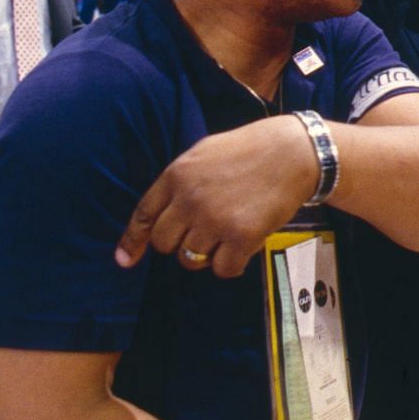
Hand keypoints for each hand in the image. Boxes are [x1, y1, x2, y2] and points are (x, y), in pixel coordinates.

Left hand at [114, 116, 317, 277]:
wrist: (293, 151)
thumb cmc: (249, 150)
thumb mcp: (204, 153)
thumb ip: (179, 182)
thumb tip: (158, 217)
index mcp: (177, 175)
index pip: (143, 216)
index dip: (132, 242)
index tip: (124, 261)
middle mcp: (190, 199)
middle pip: (164, 244)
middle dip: (180, 243)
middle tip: (203, 232)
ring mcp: (215, 219)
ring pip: (191, 259)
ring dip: (207, 254)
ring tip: (227, 234)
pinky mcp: (241, 236)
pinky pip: (222, 269)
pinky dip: (231, 264)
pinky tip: (244, 246)